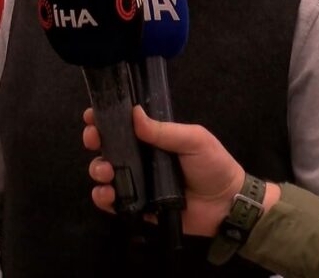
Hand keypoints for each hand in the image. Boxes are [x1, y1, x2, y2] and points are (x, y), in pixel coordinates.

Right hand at [84, 106, 255, 237]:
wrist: (227, 205)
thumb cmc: (213, 165)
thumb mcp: (193, 139)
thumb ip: (163, 129)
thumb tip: (134, 113)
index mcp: (154, 137)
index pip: (124, 124)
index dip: (105, 118)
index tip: (92, 115)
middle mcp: (141, 157)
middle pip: (108, 146)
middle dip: (95, 140)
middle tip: (94, 140)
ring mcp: (138, 182)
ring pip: (105, 172)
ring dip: (98, 169)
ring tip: (106, 172)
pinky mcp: (137, 206)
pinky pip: (113, 202)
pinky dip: (103, 198)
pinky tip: (109, 194)